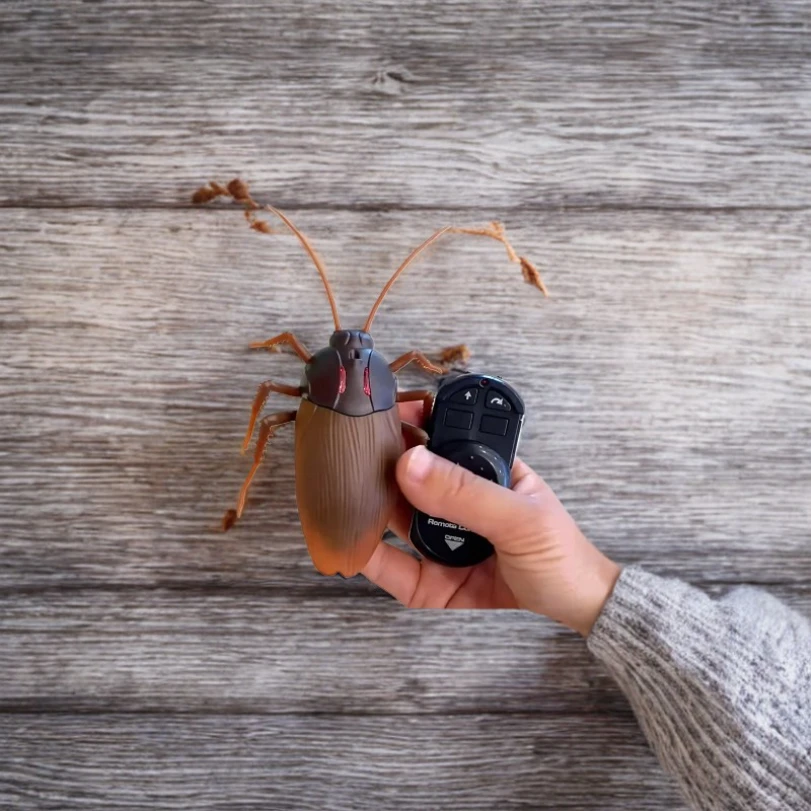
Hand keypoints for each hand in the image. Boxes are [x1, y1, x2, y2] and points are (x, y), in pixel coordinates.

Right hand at [362, 403, 620, 635]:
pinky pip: (400, 571)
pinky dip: (376, 562)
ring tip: (338, 499)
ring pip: (396, 521)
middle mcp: (457, 501)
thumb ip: (466, 493)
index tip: (375, 413)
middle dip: (376, 467)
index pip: (439, 435)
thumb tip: (410, 462)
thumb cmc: (561, 554)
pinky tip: (355, 551)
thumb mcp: (519, 518)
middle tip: (344, 458)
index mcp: (482, 470)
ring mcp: (445, 541)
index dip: (408, 421)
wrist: (579, 611)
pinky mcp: (437, 580)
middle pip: (408, 478)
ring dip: (368, 511)